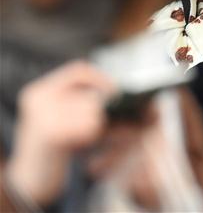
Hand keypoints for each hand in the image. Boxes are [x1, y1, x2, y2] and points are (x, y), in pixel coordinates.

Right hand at [6, 61, 116, 205]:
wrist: (28, 181)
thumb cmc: (51, 148)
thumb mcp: (58, 117)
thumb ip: (79, 101)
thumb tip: (118, 91)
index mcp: (39, 91)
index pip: (77, 70)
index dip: (100, 77)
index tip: (117, 91)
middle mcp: (38, 100)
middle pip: (89, 95)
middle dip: (107, 109)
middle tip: (124, 118)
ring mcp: (43, 116)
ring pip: (94, 111)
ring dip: (104, 125)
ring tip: (98, 135)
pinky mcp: (53, 135)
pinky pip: (91, 126)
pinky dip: (95, 136)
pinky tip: (84, 145)